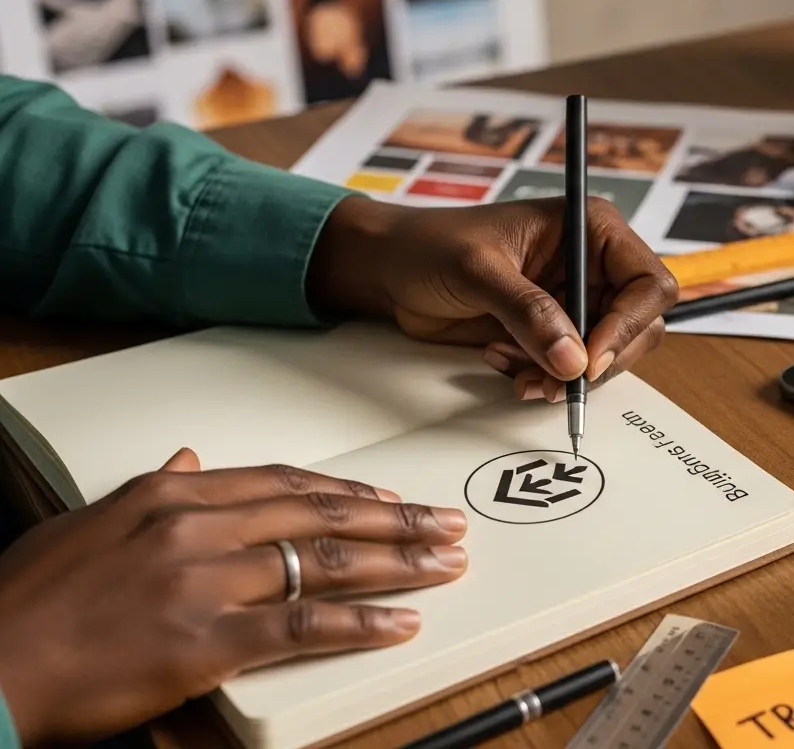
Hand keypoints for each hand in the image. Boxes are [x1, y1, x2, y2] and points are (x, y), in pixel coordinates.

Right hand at [0, 449, 467, 746]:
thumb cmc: (28, 602)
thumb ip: (151, 491)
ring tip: (445, 562)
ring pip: (326, 561)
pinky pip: (303, 623)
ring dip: (398, 561)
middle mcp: (196, 526)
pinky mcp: (207, 639)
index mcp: (171, 496)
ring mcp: (205, 581)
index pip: (284, 483)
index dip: (347, 492)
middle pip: (320, 514)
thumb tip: (191, 461)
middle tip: (444, 523)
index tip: (389, 499)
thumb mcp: (87, 522)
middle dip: (394, 520)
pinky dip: (362, 622)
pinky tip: (401, 620)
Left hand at [309, 195, 678, 401]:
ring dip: (567, 376)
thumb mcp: (478, 270)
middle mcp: (592, 265)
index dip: (627, 325)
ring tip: (520, 375)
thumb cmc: (429, 245)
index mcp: (590, 228)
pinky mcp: (553, 333)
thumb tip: (573, 360)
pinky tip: (503, 362)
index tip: (589, 358)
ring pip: (606, 356)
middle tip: (556, 381)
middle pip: (638, 326)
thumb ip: (528, 312)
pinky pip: (572, 370)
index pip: (647, 282)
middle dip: (598, 359)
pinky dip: (544, 380)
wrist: (389, 271)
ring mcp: (575, 301)